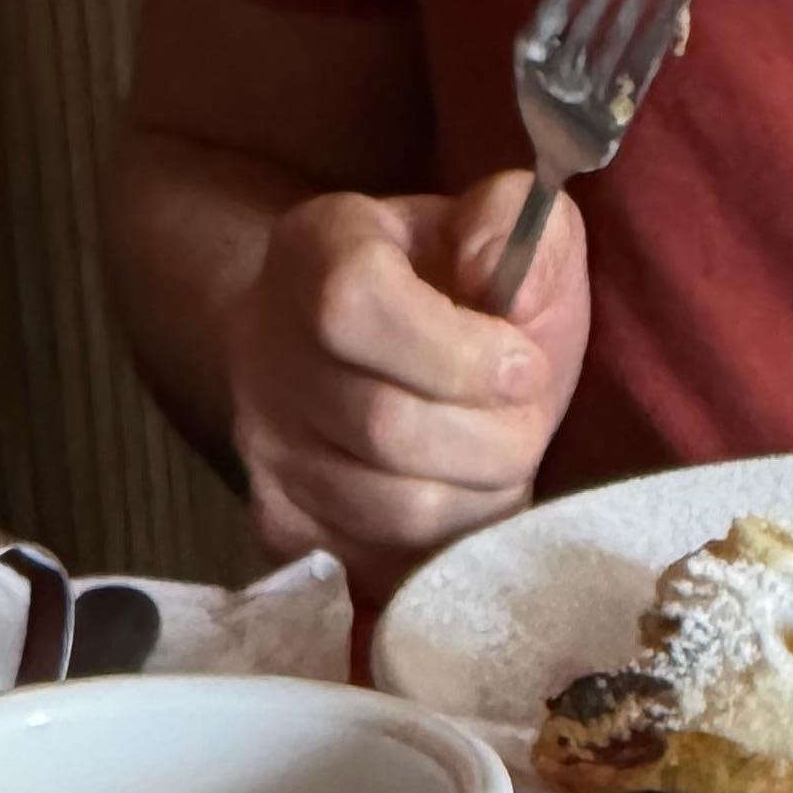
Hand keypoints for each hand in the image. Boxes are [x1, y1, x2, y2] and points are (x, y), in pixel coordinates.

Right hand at [227, 172, 587, 595]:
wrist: (356, 349)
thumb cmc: (448, 288)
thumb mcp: (496, 228)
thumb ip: (519, 227)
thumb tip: (512, 288)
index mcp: (317, 251)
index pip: (357, 305)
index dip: (458, 354)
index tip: (524, 367)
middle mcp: (268, 349)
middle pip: (386, 427)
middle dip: (493, 442)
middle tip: (526, 428)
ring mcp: (266, 448)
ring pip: (396, 511)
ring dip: (479, 499)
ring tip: (498, 464)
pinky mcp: (283, 527)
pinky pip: (386, 565)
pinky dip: (447, 545)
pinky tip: (460, 500)